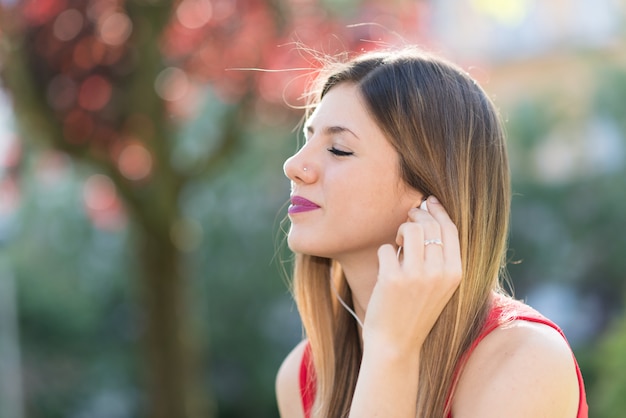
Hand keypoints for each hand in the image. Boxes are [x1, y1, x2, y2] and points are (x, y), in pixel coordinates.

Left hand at [363, 195, 462, 354]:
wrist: (396, 344)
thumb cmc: (416, 310)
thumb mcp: (440, 286)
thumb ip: (441, 256)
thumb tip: (431, 212)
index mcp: (455, 273)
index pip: (450, 228)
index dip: (437, 210)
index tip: (427, 202)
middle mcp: (440, 272)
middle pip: (429, 224)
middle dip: (416, 214)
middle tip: (406, 221)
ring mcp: (416, 276)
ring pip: (409, 229)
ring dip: (400, 230)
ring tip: (397, 245)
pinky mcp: (392, 279)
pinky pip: (386, 248)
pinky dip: (384, 253)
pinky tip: (385, 267)